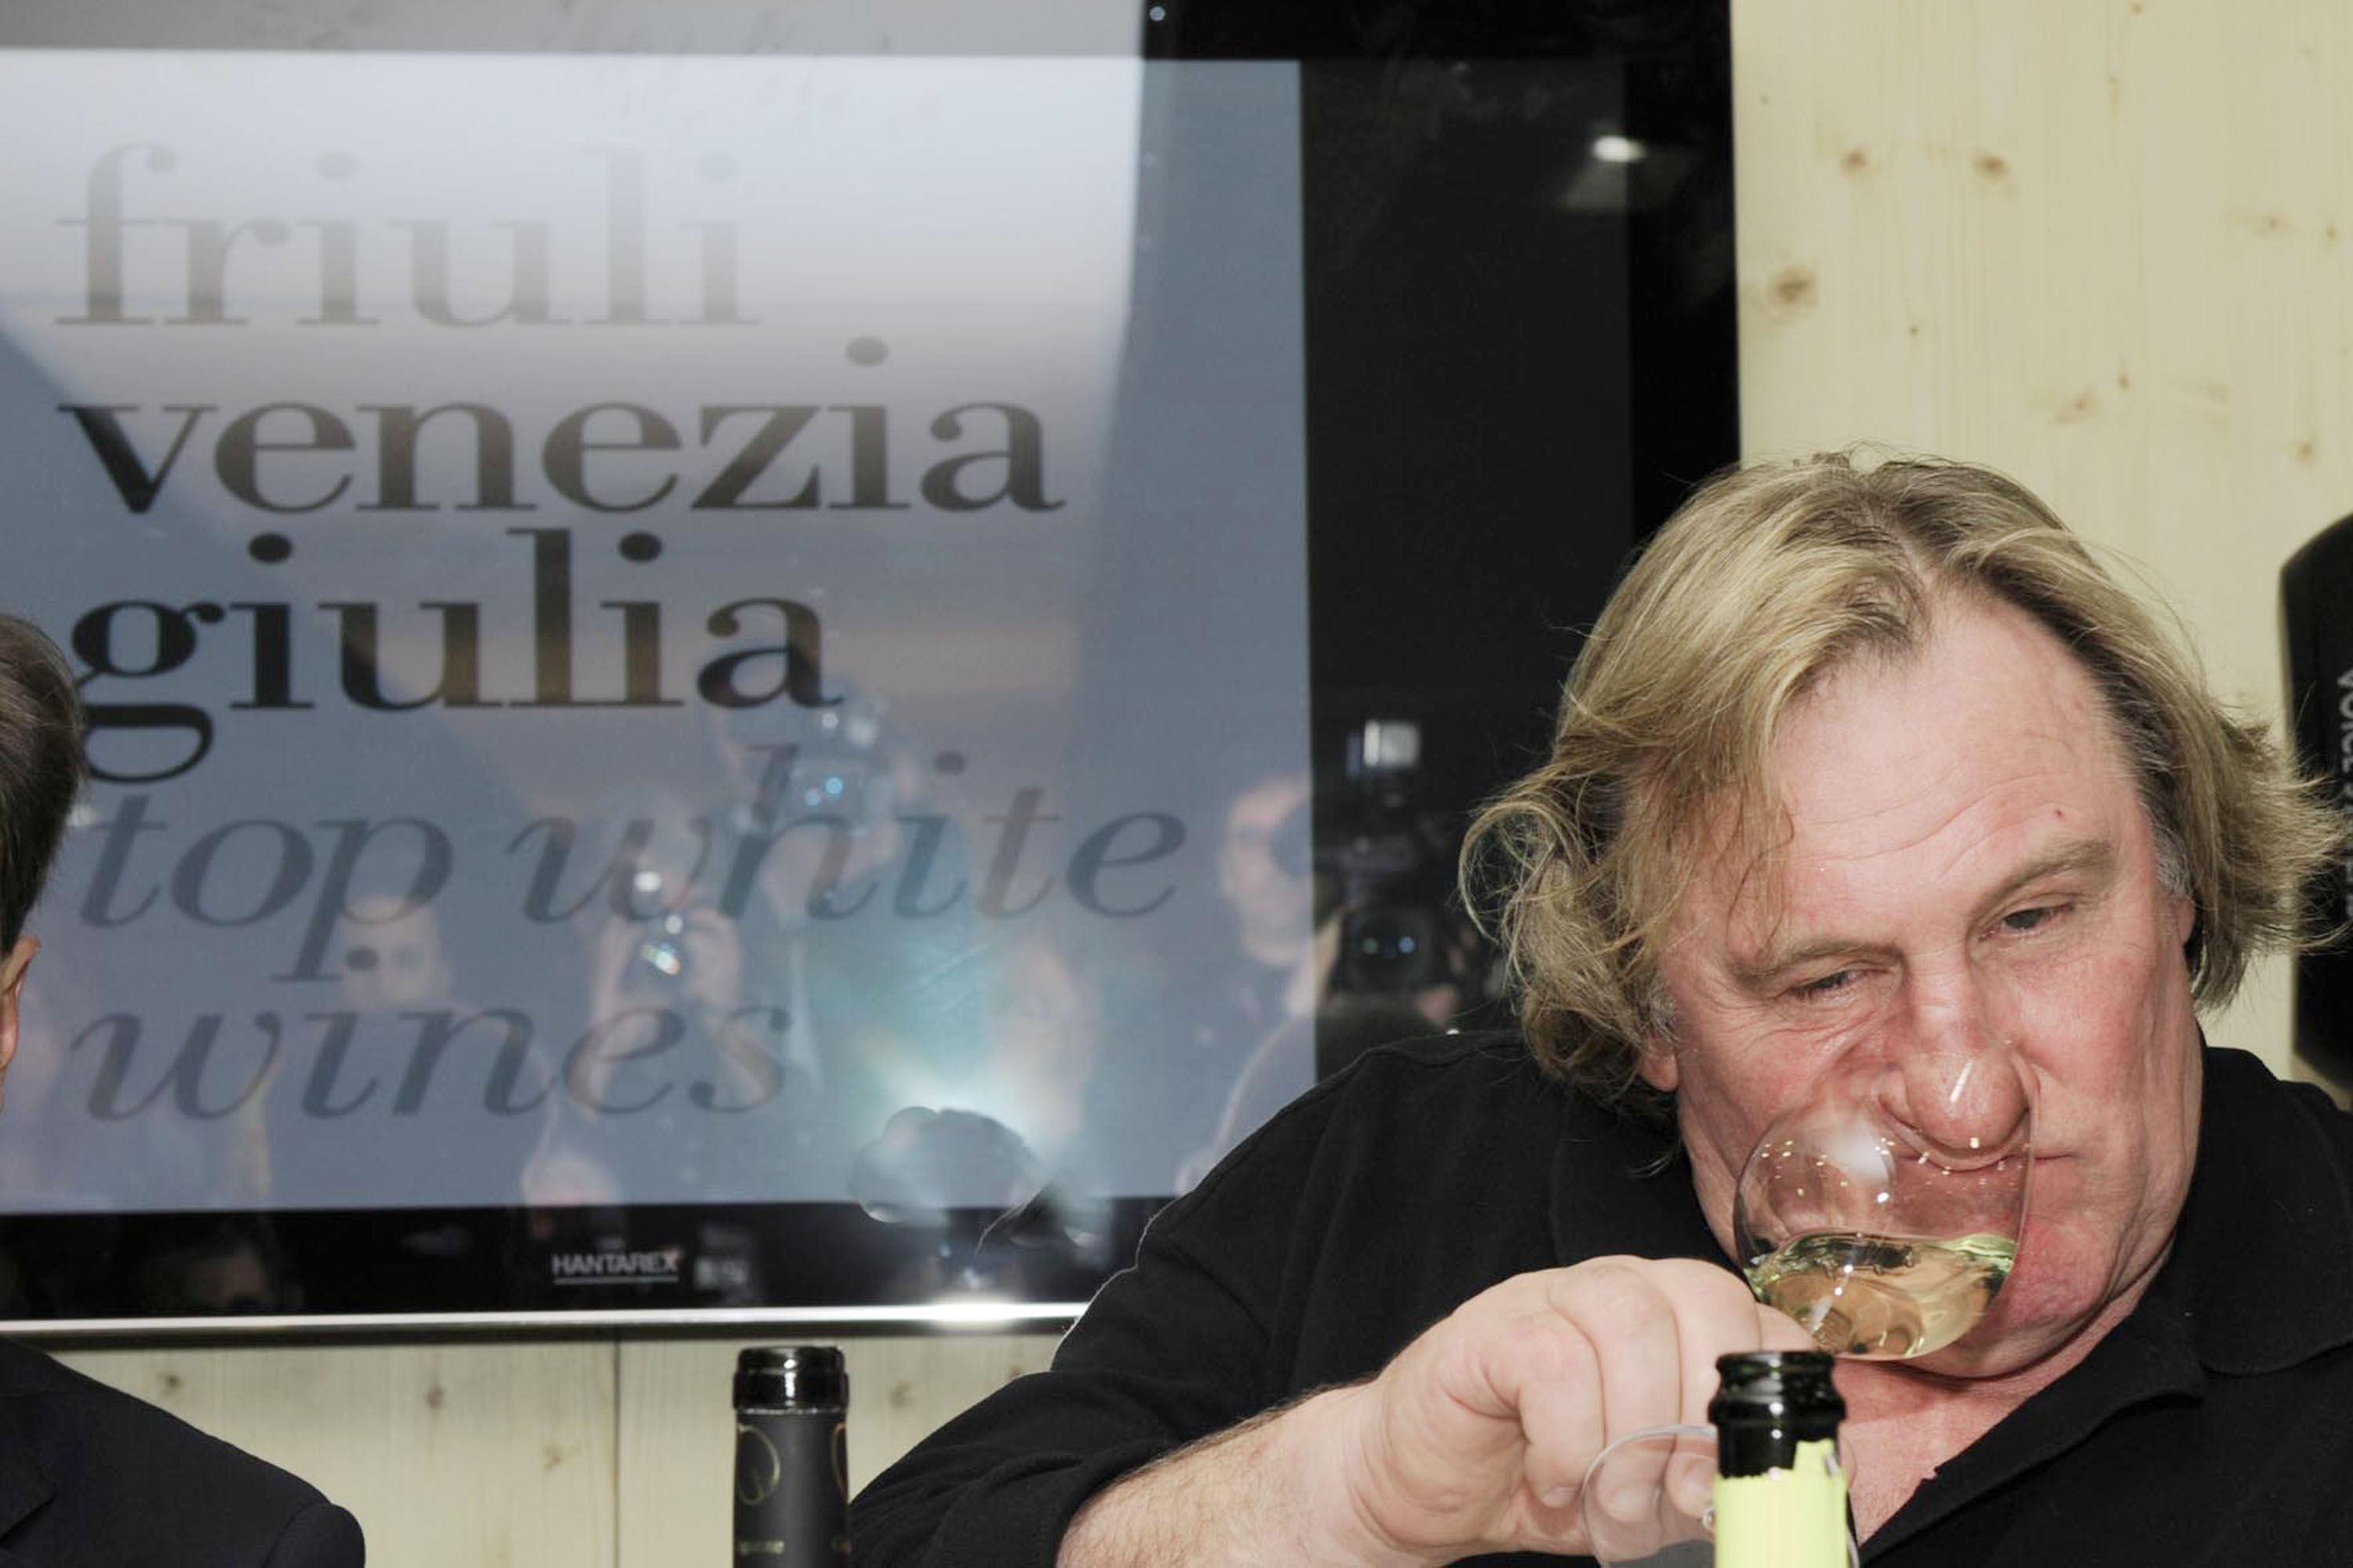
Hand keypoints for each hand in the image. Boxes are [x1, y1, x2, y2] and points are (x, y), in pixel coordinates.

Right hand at [1328, 1255, 1817, 1561]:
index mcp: (1670, 1319)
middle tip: (1682, 1498)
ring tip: (1614, 1499)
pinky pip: (1552, 1359)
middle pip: (1702, 1295)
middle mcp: (1615, 1290)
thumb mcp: (1655, 1491)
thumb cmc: (1543, 1478)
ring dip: (1637, 1430)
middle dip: (1707, 1413)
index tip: (1754, 1481)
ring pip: (1629, 1318)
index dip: (1774, 1400)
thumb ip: (1721, 1477)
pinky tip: (1555, 1479)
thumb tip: (1816, 1481)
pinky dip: (1568, 1438)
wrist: (1420, 1483)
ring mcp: (1547, 1297)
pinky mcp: (1488, 1329)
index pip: (1756, 1317)